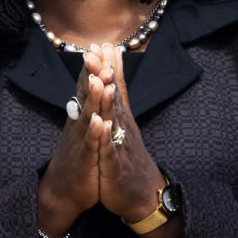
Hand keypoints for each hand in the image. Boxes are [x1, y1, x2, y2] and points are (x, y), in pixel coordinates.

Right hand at [37, 50, 107, 237]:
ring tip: (99, 80)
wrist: (63, 190)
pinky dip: (94, 133)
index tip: (96, 45)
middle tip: (96, 53)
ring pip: (87, 117)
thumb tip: (89, 83)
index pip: (84, 88)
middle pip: (85, 96)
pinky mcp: (85, 161)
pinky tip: (99, 122)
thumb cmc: (77, 158)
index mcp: (80, 118)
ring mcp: (80, 142)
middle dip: (91, 75)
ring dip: (93, 99)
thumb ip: (87, 105)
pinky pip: (90, 145)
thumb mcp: (84, 129)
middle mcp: (78, 126)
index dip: (90, 67)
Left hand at [94, 43, 163, 221]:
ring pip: (113, 119)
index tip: (99, 43)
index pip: (113, 88)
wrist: (140, 193)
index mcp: (120, 117)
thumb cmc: (128, 155)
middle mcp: (122, 127)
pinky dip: (106, 137)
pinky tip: (102, 124)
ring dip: (107, 100)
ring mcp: (120, 145)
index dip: (106, 66)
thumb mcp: (123, 123)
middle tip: (97, 52)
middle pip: (113, 97)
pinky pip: (110, 150)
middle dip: (105, 75)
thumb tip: (118, 73)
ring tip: (101, 80)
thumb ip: (121, 96)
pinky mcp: (116, 166)